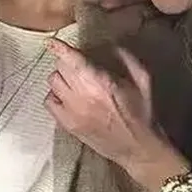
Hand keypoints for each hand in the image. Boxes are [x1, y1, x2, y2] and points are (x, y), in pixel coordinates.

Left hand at [45, 39, 167, 180]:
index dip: (59, 48)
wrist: (138, 149)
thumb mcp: (143, 81)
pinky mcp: (67, 124)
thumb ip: (127, 58)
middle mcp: (82, 95)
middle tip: (79, 66)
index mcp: (102, 82)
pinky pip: (48, 101)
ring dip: (62, 77)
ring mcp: (72, 111)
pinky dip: (55, 95)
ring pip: (53, 82)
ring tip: (74, 82)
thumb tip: (111, 45)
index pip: (73, 60)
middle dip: (68, 62)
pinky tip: (67, 97)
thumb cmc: (142, 113)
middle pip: (60, 68)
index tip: (50, 42)